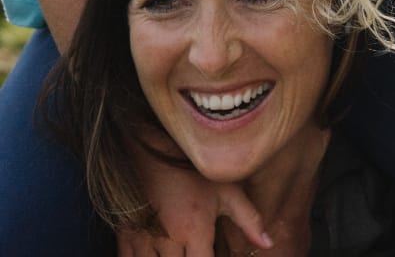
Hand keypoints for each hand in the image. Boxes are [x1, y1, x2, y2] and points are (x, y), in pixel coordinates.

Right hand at [119, 150, 271, 256]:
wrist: (152, 148)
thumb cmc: (193, 170)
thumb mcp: (227, 190)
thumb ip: (248, 219)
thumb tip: (268, 243)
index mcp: (194, 232)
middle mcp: (168, 242)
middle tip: (198, 249)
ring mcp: (144, 241)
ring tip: (181, 250)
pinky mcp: (126, 237)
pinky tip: (158, 254)